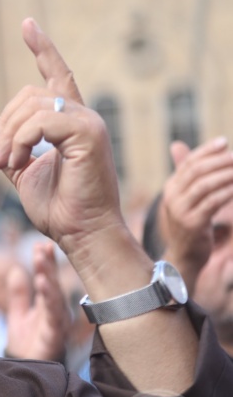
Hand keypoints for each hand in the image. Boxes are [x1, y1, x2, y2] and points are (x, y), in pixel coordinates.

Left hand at [0, 19, 125, 268]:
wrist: (79, 234)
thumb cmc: (58, 209)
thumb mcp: (21, 173)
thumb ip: (5, 147)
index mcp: (69, 123)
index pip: (56, 75)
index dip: (42, 48)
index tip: (27, 24)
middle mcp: (81, 117)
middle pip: (28, 95)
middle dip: (2, 124)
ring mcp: (88, 123)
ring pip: (31, 106)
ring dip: (7, 136)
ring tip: (1, 164)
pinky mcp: (88, 134)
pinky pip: (40, 122)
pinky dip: (19, 141)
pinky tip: (14, 162)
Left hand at [5, 242, 70, 360]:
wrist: (24, 369)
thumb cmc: (27, 343)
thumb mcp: (18, 314)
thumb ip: (18, 294)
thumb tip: (16, 270)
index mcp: (48, 304)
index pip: (48, 279)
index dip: (45, 262)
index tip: (40, 244)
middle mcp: (56, 311)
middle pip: (53, 284)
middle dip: (48, 264)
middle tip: (41, 247)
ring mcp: (57, 323)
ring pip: (54, 296)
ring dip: (49, 276)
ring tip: (41, 260)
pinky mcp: (54, 335)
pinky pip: (53, 314)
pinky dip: (49, 297)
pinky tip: (43, 283)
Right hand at [160, 138, 232, 292]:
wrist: (185, 255)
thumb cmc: (192, 224)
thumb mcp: (188, 199)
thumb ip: (190, 176)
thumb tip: (185, 147)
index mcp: (170, 188)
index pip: (188, 162)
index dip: (206, 150)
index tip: (224, 141)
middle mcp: (171, 197)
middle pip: (196, 171)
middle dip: (219, 160)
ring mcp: (179, 211)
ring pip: (204, 185)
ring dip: (226, 174)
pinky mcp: (192, 224)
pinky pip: (212, 202)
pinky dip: (227, 192)